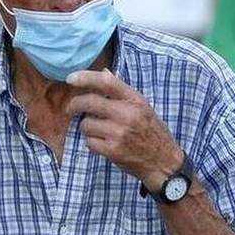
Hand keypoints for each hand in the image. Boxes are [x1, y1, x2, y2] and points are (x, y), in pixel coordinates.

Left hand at [66, 70, 183, 190]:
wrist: (164, 163)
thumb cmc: (152, 133)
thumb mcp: (143, 108)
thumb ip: (122, 92)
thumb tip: (104, 72)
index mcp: (135, 100)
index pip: (106, 82)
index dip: (85, 77)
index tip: (71, 78)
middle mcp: (128, 114)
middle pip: (89, 102)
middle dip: (74, 105)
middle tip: (71, 108)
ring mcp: (120, 133)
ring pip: (86, 124)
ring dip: (87, 128)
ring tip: (98, 132)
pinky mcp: (113, 150)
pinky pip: (89, 142)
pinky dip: (92, 143)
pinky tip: (103, 144)